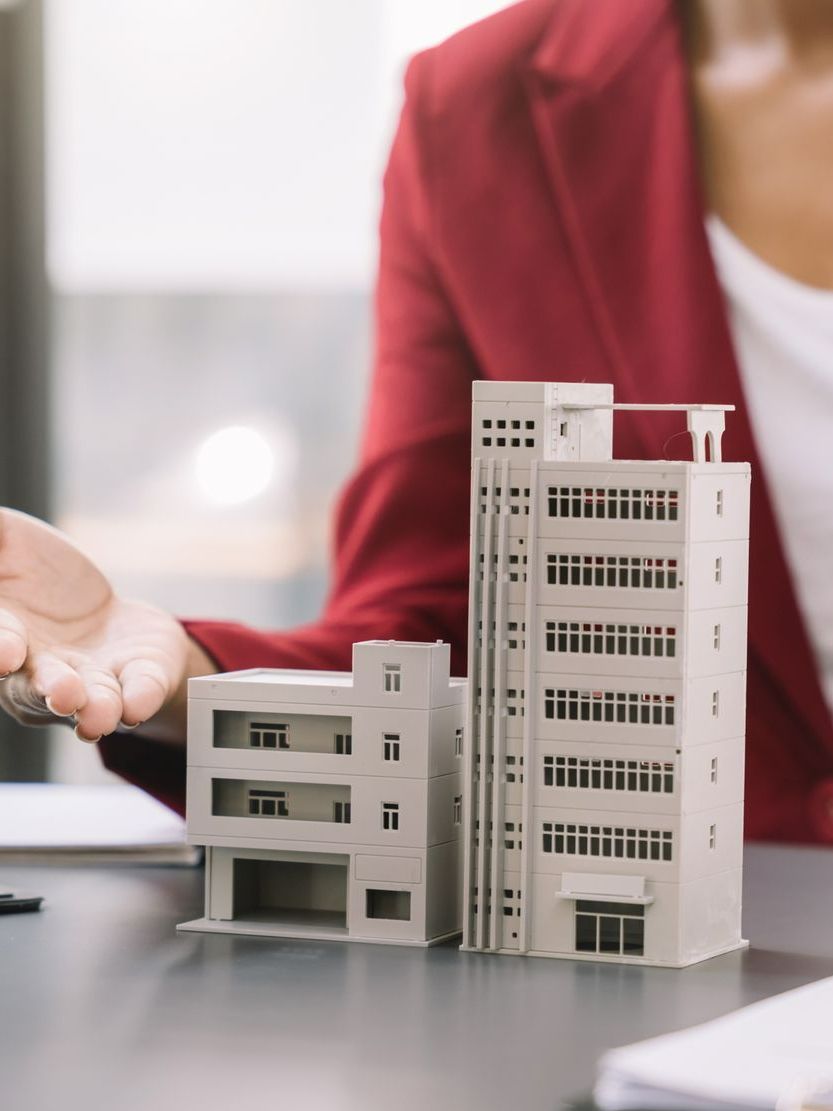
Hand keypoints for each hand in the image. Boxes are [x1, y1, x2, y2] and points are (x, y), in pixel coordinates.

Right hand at [0, 509, 213, 741]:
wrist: (107, 609)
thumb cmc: (43, 577)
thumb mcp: (7, 539)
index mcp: (6, 635)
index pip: (2, 643)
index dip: (1, 646)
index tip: (8, 653)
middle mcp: (44, 668)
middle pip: (39, 685)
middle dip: (51, 689)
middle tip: (64, 694)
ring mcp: (94, 678)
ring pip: (90, 698)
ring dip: (94, 706)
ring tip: (98, 715)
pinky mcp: (139, 677)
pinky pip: (140, 690)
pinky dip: (139, 697)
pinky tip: (136, 704)